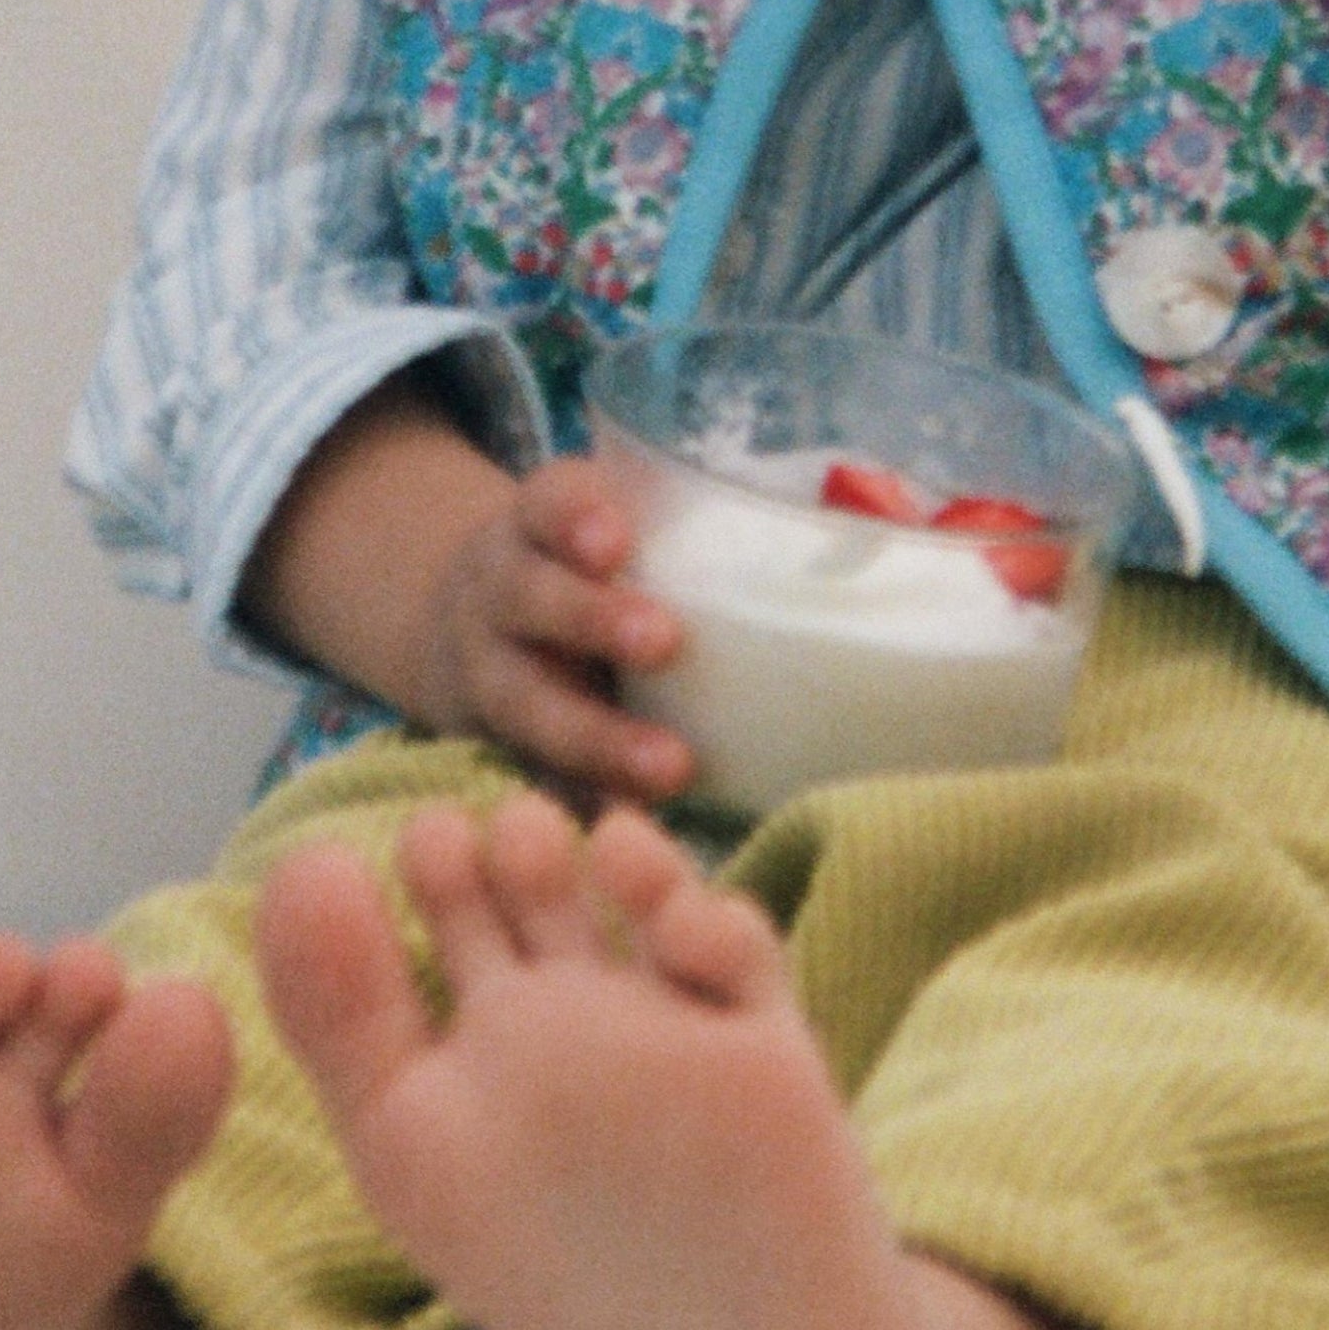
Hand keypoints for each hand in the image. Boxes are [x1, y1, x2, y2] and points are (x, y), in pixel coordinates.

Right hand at [401, 455, 695, 806]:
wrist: (467, 627)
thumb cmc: (580, 571)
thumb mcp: (601, 527)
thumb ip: (691, 528)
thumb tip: (862, 524)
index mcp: (535, 526)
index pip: (549, 500)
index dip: (577, 517)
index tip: (616, 543)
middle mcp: (497, 591)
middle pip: (531, 597)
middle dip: (593, 619)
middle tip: (663, 640)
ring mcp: (484, 673)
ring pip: (524, 704)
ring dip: (596, 738)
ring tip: (671, 770)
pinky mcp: (494, 749)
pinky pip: (534, 782)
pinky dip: (578, 807)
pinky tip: (632, 829)